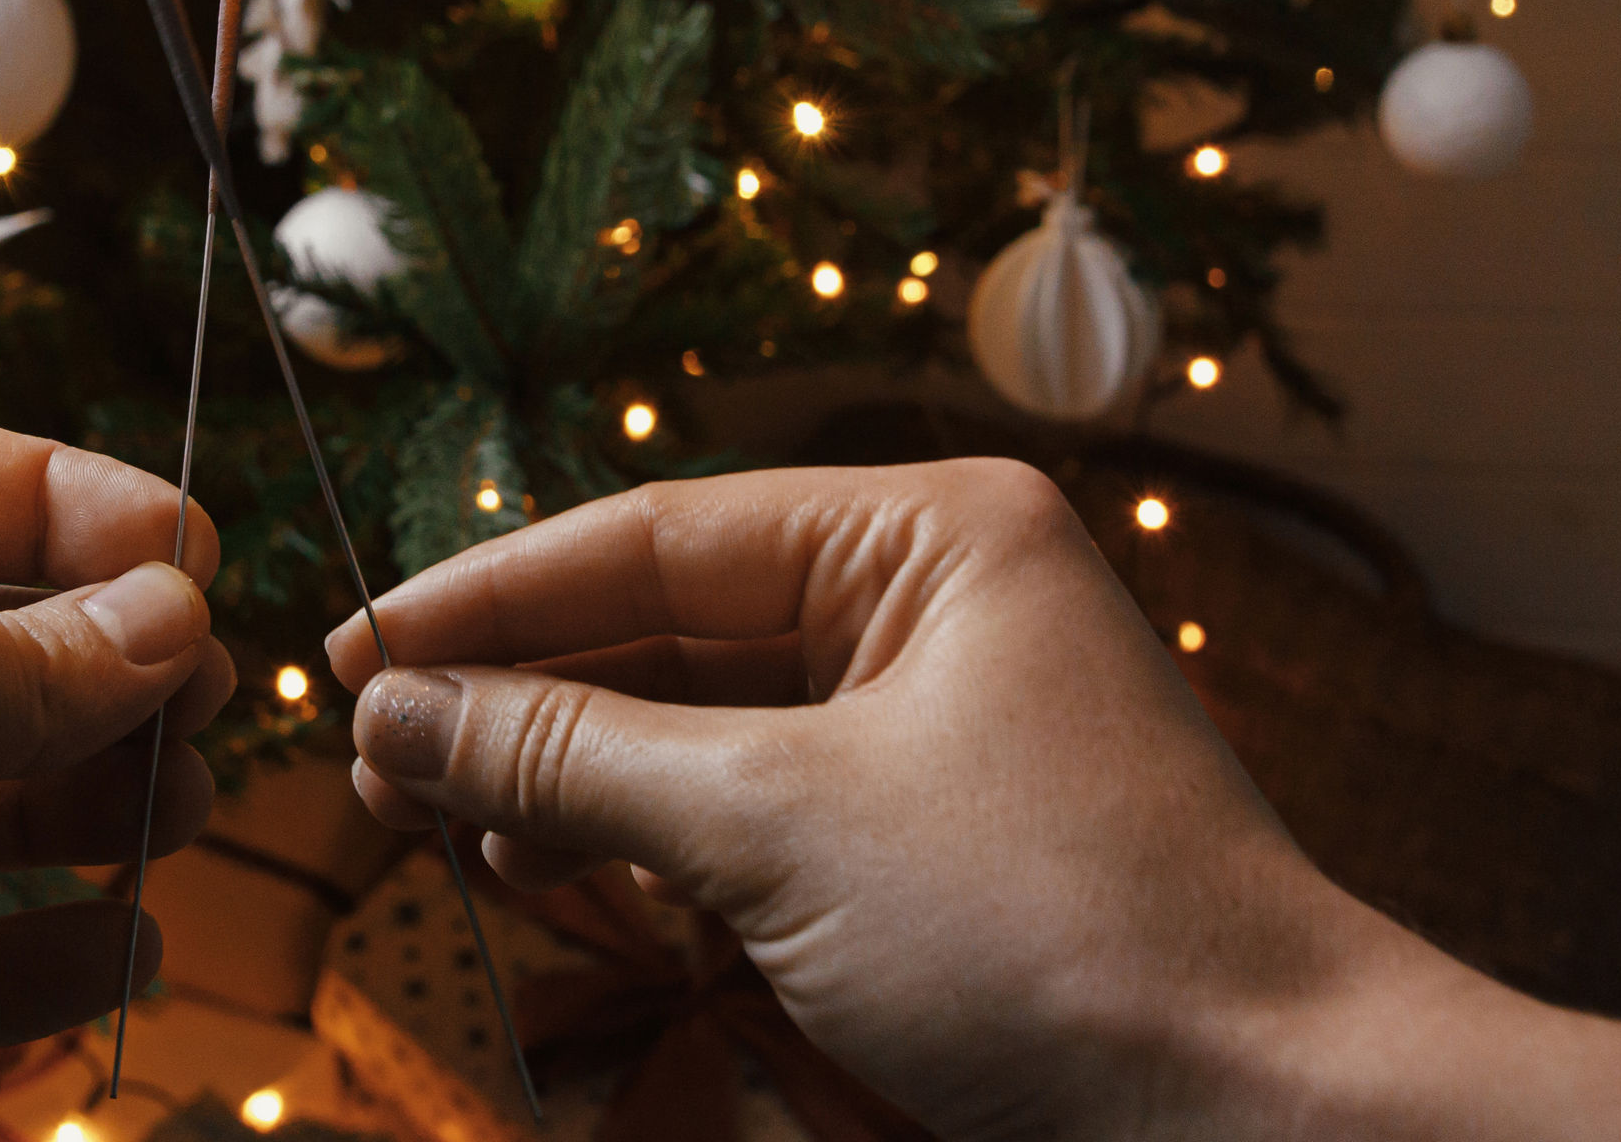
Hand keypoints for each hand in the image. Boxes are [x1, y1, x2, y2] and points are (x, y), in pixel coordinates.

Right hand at [329, 462, 1620, 1141]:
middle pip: (668, 629)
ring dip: (573, 784)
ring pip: (702, 728)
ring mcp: (943, 728)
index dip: (486, 598)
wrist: (1269, 1118)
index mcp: (931, 536)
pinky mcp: (940, 844)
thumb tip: (397, 711)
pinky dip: (653, 848)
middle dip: (522, 702)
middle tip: (372, 762)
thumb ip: (571, 757)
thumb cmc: (1061, 935)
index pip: (652, 536)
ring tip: (445, 827)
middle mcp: (936, 606)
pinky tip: (554, 874)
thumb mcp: (776, 826)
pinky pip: (758, 813)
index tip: (351, 650)